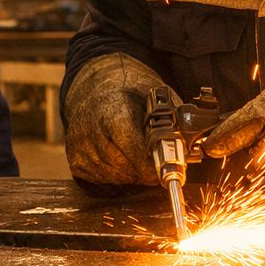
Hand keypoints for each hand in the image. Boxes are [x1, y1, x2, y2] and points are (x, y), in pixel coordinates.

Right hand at [63, 53, 177, 185]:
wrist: (94, 85)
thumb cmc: (127, 88)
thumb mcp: (155, 94)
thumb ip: (172, 120)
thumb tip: (189, 147)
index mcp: (113, 113)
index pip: (136, 153)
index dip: (154, 164)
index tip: (167, 164)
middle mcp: (92, 133)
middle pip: (128, 169)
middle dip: (146, 169)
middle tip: (156, 158)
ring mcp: (80, 149)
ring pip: (117, 178)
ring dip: (133, 172)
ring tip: (137, 153)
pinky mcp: (75, 161)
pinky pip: (103, 180)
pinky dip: (117, 173)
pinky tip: (120, 155)